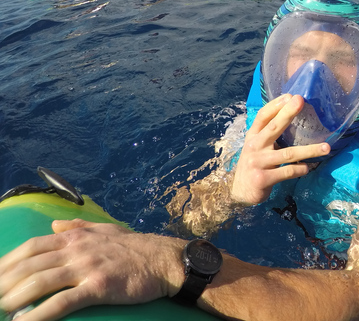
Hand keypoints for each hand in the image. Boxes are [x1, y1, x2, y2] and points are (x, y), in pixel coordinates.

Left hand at [0, 220, 182, 320]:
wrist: (164, 260)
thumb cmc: (136, 248)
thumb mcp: (106, 230)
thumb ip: (78, 227)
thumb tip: (55, 225)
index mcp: (76, 237)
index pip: (32, 247)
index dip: (7, 262)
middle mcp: (78, 250)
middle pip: (30, 265)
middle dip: (4, 283)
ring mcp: (87, 267)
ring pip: (40, 281)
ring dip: (14, 298)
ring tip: (1, 311)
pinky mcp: (98, 287)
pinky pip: (61, 303)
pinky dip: (39, 314)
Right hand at [230, 94, 329, 204]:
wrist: (240, 192)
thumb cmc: (255, 164)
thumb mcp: (257, 146)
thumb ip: (269, 133)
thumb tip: (290, 115)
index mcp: (253, 136)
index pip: (262, 116)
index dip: (275, 105)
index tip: (290, 95)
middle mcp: (254, 146)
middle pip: (273, 127)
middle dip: (288, 113)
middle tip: (301, 101)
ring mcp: (258, 162)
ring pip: (288, 153)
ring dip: (309, 150)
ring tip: (326, 148)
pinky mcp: (263, 179)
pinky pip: (287, 171)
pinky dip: (301, 169)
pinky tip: (308, 168)